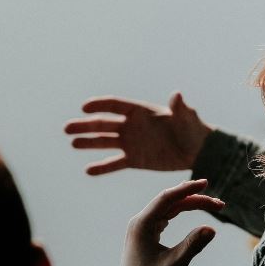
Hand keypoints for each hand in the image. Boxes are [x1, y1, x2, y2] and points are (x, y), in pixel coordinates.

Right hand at [64, 92, 212, 174]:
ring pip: (105, 142)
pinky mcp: (134, 160)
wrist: (197, 151)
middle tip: (67, 128)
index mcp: (141, 111)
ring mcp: (131, 143)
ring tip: (73, 143)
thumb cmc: (193, 129)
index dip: (99, 105)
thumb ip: (179, 108)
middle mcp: (132, 126)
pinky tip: (89, 170)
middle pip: (104, 124)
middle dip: (85, 125)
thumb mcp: (186, 117)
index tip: (84, 108)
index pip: (115, 105)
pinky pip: (115, 163)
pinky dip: (102, 167)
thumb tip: (177, 95)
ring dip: (88, 142)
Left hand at [117, 179, 222, 265]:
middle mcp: (140, 222)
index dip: (187, 189)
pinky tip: (193, 208)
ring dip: (190, 205)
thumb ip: (192, 246)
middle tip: (220, 205)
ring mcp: (142, 227)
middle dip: (195, 199)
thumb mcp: (173, 265)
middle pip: (170, 201)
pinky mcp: (146, 234)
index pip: (166, 198)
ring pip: (169, 208)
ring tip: (213, 206)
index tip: (206, 183)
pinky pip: (166, 216)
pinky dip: (181, 212)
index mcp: (141, 225)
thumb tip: (212, 229)